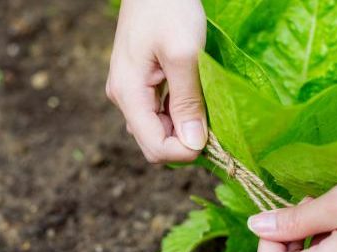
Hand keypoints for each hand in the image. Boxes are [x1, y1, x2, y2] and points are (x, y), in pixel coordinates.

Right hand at [107, 0, 207, 162]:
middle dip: (184, 143)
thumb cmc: (169, 9)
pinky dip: (178, 115)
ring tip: (205, 109)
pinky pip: (158, 114)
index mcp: (128, 94)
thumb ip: (187, 101)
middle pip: (153, 143)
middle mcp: (124, 98)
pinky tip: (195, 100)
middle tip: (213, 124)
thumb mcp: (184, 54)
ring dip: (182, 129)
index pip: (154, 147)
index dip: (184, 152)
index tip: (212, 139)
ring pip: (156, 130)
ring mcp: (130, 92)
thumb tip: (194, 144)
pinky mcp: (140, 84)